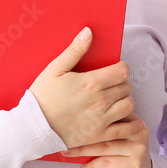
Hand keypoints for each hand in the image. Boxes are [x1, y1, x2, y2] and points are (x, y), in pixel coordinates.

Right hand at [29, 27, 138, 148]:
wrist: (34, 126)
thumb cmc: (43, 96)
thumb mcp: (55, 69)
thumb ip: (75, 50)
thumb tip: (88, 32)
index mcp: (91, 82)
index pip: (122, 71)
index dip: (120, 68)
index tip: (114, 70)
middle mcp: (100, 101)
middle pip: (126, 87)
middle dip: (120, 84)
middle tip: (111, 85)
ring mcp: (101, 119)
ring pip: (129, 105)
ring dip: (125, 101)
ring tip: (116, 100)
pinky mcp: (100, 135)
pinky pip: (126, 130)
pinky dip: (133, 125)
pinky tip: (132, 121)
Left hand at [61, 111, 153, 167]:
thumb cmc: (121, 157)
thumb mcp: (113, 140)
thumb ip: (102, 130)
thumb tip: (72, 124)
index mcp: (133, 120)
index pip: (109, 114)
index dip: (88, 117)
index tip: (69, 121)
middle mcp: (138, 131)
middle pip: (106, 129)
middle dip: (82, 134)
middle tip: (63, 137)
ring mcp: (138, 148)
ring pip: (104, 146)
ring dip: (82, 150)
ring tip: (67, 153)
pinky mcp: (134, 165)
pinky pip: (107, 163)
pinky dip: (92, 166)